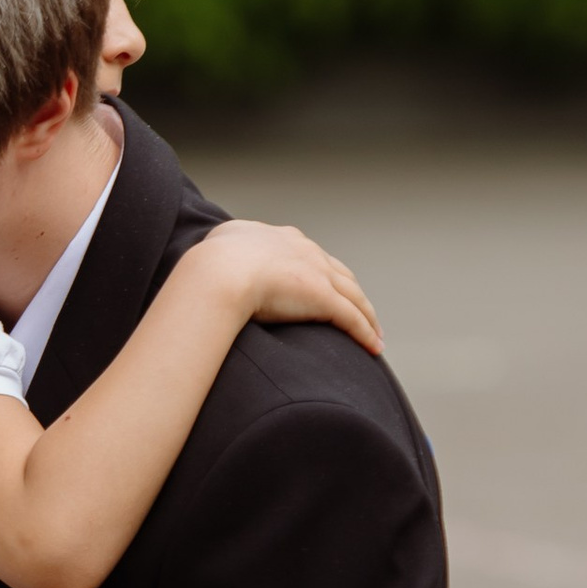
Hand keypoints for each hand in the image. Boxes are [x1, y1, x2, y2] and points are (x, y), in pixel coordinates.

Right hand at [195, 221, 383, 352]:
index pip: (312, 257)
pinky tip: (374, 348)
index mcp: (282, 240)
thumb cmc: (211, 263)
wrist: (219, 272)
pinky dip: (366, 333)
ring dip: (368, 317)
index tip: (327, 287)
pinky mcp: (323, 298)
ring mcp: (317, 274)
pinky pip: (352, 319)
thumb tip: (215, 265)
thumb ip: (225, 253)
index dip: (322, 273)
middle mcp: (306, 252)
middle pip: (340, 275)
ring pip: (354, 297)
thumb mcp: (219, 248)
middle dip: (353, 294)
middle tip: (361, 312)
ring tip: (375, 335)